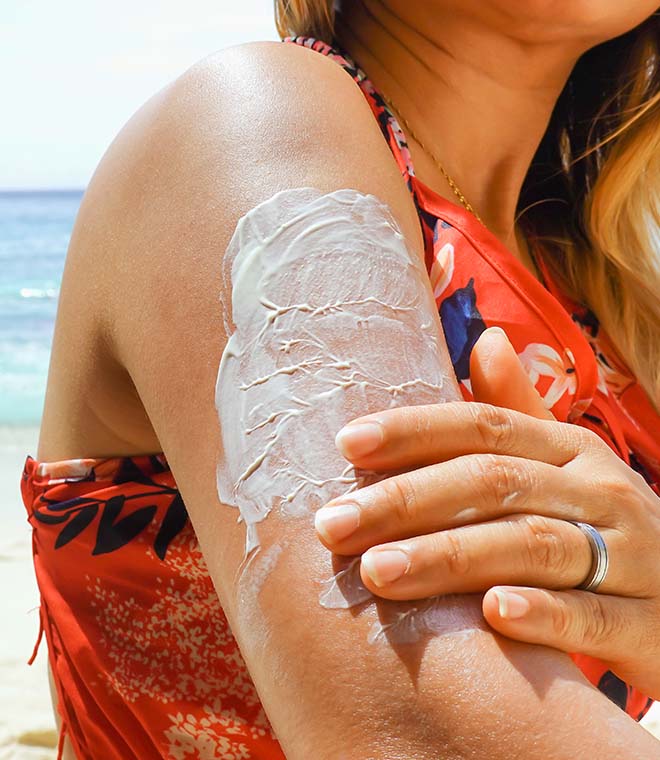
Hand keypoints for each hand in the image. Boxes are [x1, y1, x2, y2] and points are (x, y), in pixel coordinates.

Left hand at [314, 327, 659, 698]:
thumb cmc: (601, 525)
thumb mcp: (568, 463)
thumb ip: (521, 411)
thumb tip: (484, 338)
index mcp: (571, 450)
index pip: (485, 426)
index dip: (415, 430)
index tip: (346, 444)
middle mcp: (600, 490)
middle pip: (495, 482)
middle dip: (408, 500)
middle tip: (334, 526)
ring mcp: (632, 556)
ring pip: (533, 544)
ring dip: (451, 556)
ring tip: (379, 571)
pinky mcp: (649, 623)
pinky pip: (596, 615)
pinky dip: (545, 613)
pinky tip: (492, 614)